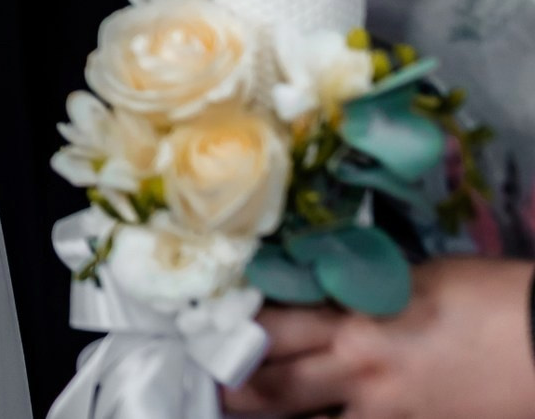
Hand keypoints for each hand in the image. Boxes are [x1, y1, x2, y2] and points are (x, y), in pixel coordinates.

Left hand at [223, 259, 534, 417]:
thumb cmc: (489, 297)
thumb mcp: (411, 280)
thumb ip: (358, 293)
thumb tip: (323, 292)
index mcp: (352, 322)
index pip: (266, 328)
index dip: (226, 330)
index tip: (196, 327)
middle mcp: (357, 372)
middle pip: (268, 388)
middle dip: (229, 386)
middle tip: (203, 380)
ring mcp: (386, 414)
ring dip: (271, 414)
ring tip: (239, 405)